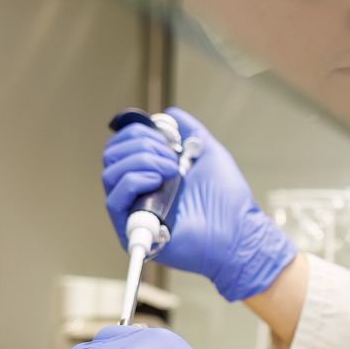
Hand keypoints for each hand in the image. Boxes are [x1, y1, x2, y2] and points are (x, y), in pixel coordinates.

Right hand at [101, 108, 295, 301]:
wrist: (238, 234)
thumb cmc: (228, 201)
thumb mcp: (209, 153)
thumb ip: (190, 131)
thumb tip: (169, 115)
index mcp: (151, 173)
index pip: (122, 145)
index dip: (138, 133)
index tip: (168, 139)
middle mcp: (138, 192)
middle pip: (112, 155)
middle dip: (141, 145)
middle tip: (172, 157)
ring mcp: (134, 211)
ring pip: (111, 174)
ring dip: (141, 161)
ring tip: (171, 171)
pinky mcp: (133, 231)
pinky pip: (114, 199)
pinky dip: (134, 181)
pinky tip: (159, 181)